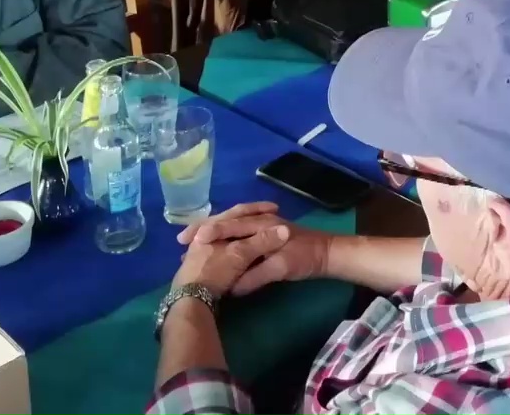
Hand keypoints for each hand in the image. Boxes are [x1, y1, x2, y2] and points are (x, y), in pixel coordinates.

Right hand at [176, 201, 331, 295]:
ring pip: (229, 224)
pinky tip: (211, 246)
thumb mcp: (279, 268)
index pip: (228, 225)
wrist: (327, 254)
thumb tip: (232, 289)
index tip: (189, 241)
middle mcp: (257, 221)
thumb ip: (255, 276)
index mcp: (259, 225)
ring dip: (211, 231)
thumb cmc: (303, 258)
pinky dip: (222, 236)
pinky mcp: (262, 235)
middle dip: (203, 227)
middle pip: (225, 220)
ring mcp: (260, 226)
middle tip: (182, 239)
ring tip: (190, 242)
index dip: (208, 232)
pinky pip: (237, 232)